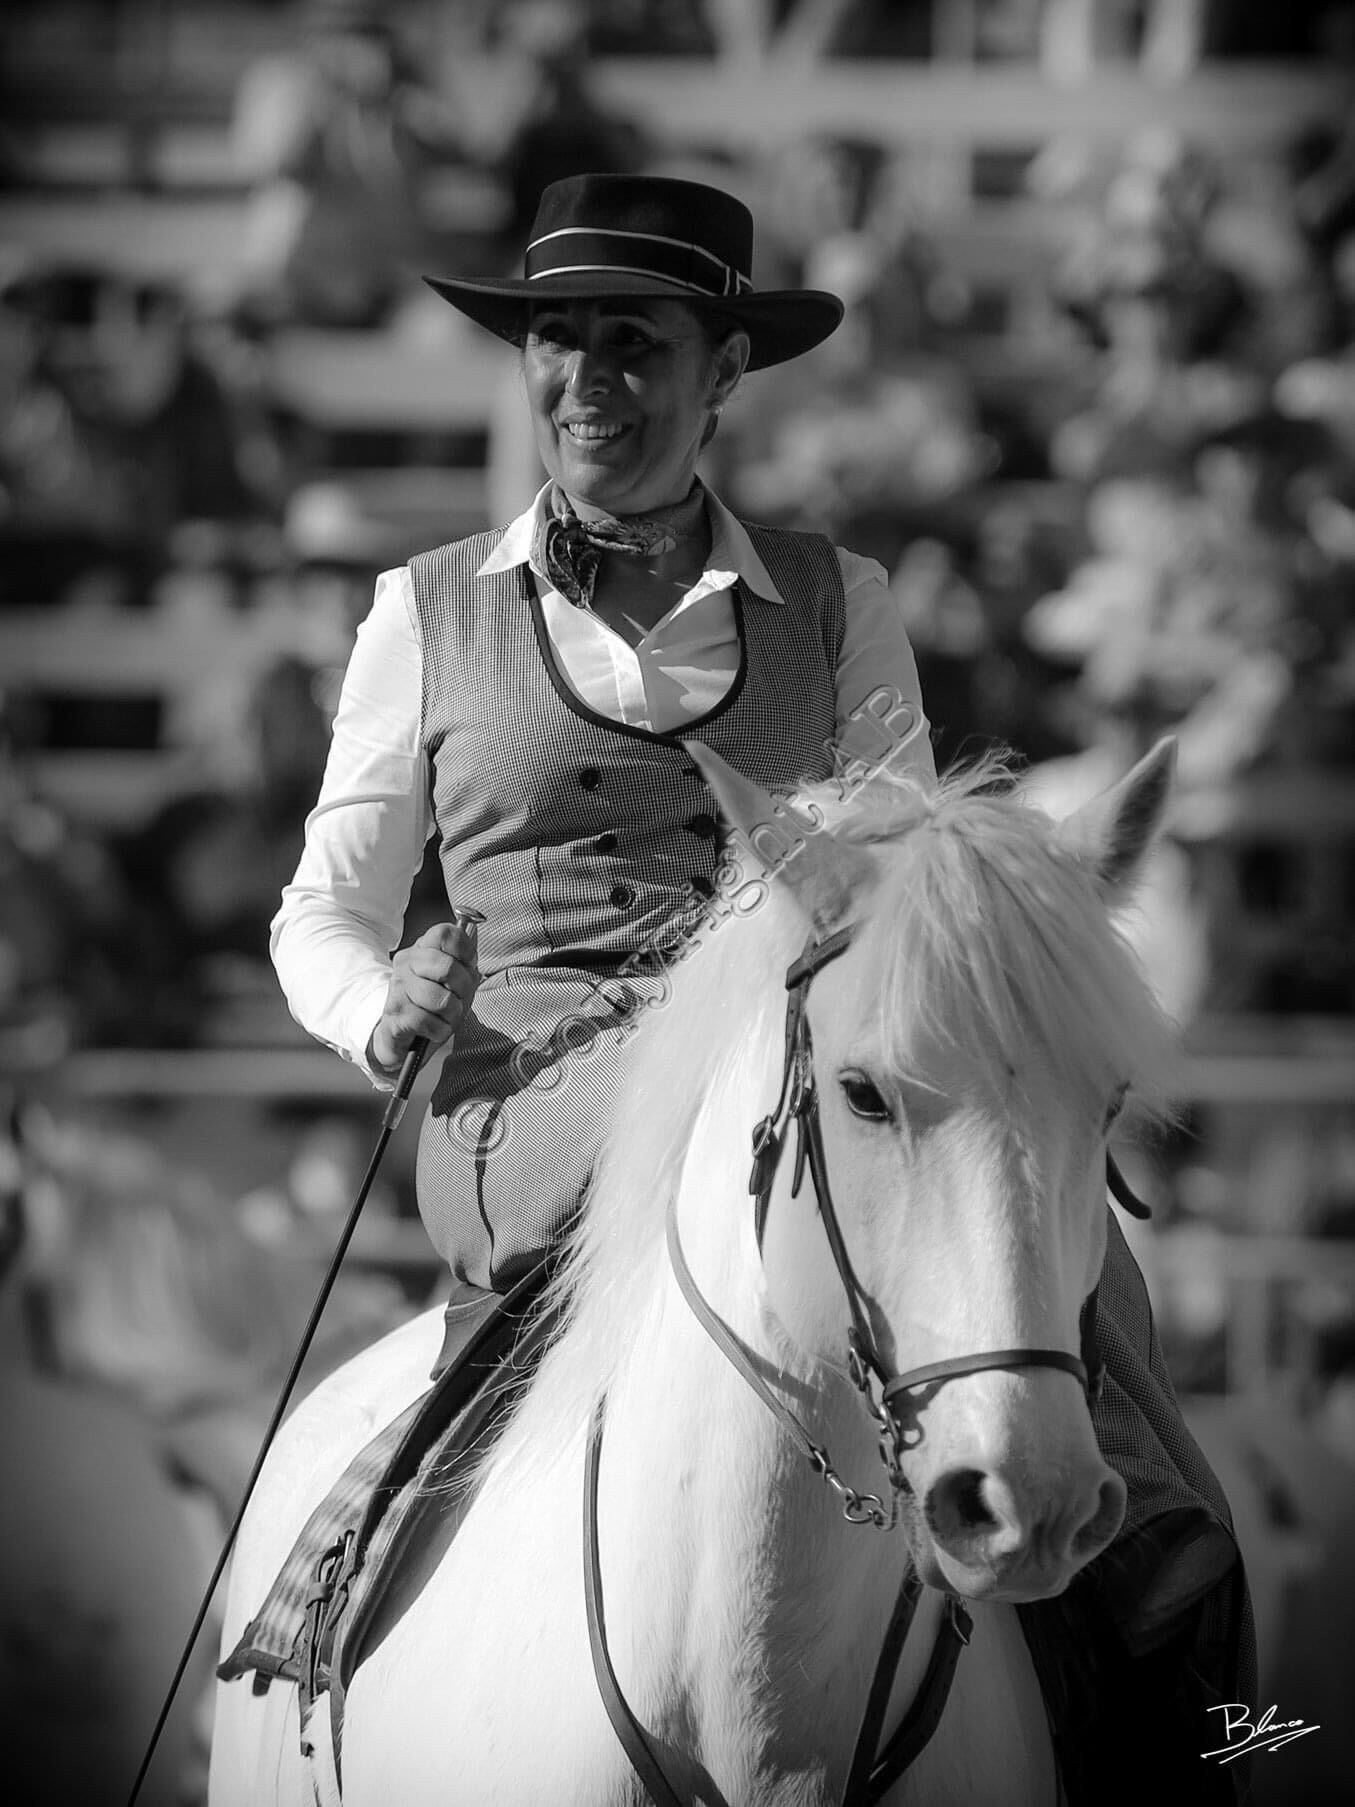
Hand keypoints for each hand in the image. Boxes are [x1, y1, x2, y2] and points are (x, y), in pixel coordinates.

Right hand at [368, 917, 478, 1075]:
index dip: (465, 950)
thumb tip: (475, 930)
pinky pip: (429, 1022)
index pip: (445, 933)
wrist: (402, 1035)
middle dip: (463, 989)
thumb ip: (464, 957)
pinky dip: (440, 1030)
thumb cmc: (434, 1005)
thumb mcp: (454, 980)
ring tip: (447, 1017)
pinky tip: (435, 1029)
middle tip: (460, 999)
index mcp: (422, 949)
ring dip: (452, 1014)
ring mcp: (398, 988)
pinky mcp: (394, 1014)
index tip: (468, 966)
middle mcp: (406, 963)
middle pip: (447, 967)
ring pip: (441, 999)